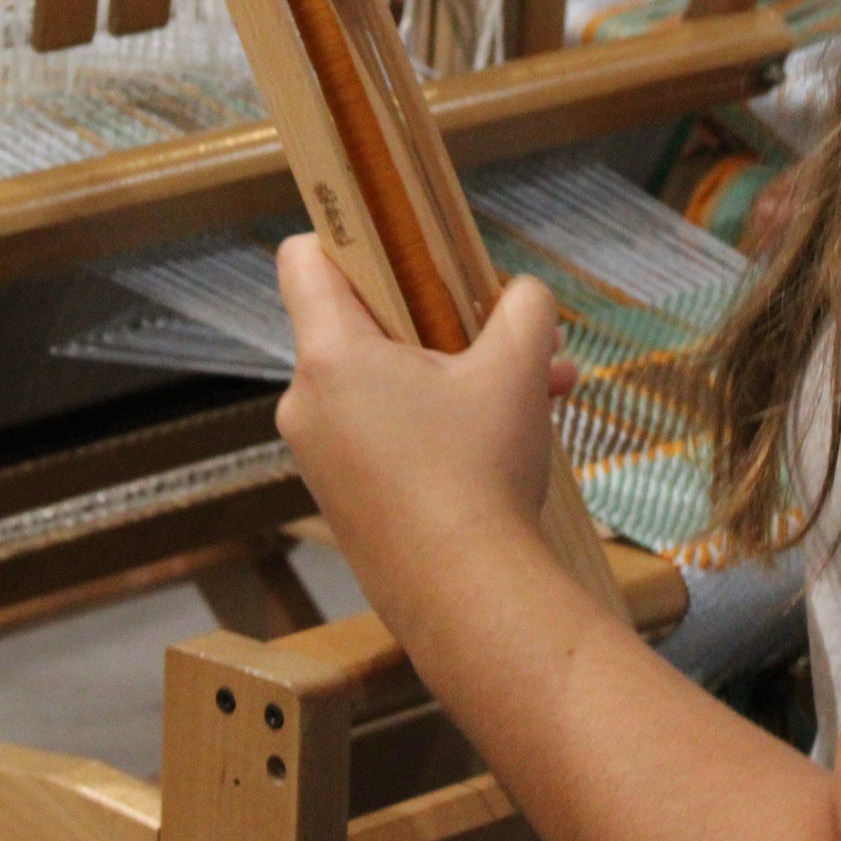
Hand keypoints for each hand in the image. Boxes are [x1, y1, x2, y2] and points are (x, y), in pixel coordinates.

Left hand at [276, 234, 575, 642]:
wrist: (470, 604)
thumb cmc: (481, 475)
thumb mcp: (517, 369)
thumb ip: (524, 306)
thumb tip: (524, 294)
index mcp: (330, 355)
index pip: (303, 258)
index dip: (347, 236)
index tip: (401, 243)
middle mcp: (307, 402)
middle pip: (358, 322)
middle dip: (437, 320)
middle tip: (499, 333)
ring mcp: (319, 457)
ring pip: (382, 383)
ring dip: (453, 377)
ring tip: (537, 392)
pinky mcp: (343, 501)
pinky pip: (382, 433)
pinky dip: (435, 425)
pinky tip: (510, 441)